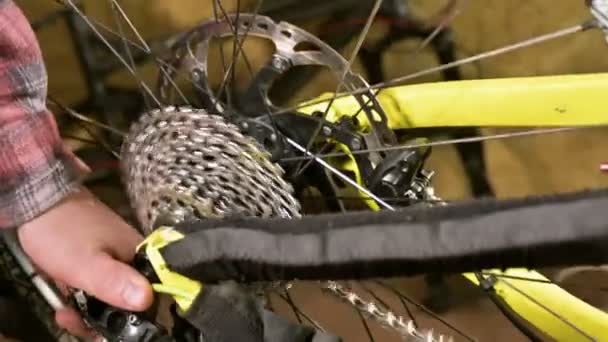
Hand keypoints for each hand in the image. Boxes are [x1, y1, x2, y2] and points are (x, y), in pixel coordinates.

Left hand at [17, 187, 153, 337]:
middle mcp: (135, 257)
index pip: (152, 296)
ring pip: (112, 295)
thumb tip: (147, 299)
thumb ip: (115, 282)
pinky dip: (84, 298)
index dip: (132, 318)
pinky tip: (66, 301)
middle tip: (79, 323)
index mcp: (141, 257)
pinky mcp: (101, 257)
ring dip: (89, 311)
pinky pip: (99, 286)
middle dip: (105, 318)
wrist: (38, 201)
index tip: (107, 329)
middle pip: (131, 299)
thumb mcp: (86, 264)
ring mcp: (117, 257)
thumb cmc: (64, 232)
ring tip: (66, 313)